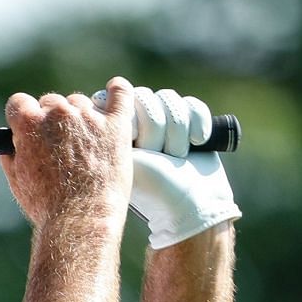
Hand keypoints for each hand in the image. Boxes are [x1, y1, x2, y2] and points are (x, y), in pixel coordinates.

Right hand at [0, 78, 133, 231]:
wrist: (80, 218)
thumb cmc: (46, 205)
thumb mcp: (17, 181)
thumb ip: (11, 155)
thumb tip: (11, 145)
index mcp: (30, 123)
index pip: (19, 102)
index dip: (22, 117)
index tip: (26, 128)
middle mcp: (59, 113)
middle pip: (51, 101)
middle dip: (50, 120)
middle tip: (57, 145)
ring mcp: (89, 116)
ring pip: (80, 103)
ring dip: (78, 117)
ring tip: (82, 145)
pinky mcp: (116, 124)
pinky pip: (120, 94)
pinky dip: (117, 90)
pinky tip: (115, 88)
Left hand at [102, 86, 241, 248]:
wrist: (192, 203)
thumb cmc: (154, 189)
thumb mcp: (125, 161)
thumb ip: (109, 134)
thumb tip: (103, 102)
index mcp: (115, 131)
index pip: (117, 100)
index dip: (131, 121)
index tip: (138, 146)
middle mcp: (137, 121)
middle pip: (144, 98)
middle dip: (155, 131)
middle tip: (157, 158)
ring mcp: (164, 119)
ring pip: (169, 99)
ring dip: (176, 133)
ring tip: (175, 157)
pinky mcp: (189, 117)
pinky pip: (191, 104)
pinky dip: (198, 124)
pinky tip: (196, 144)